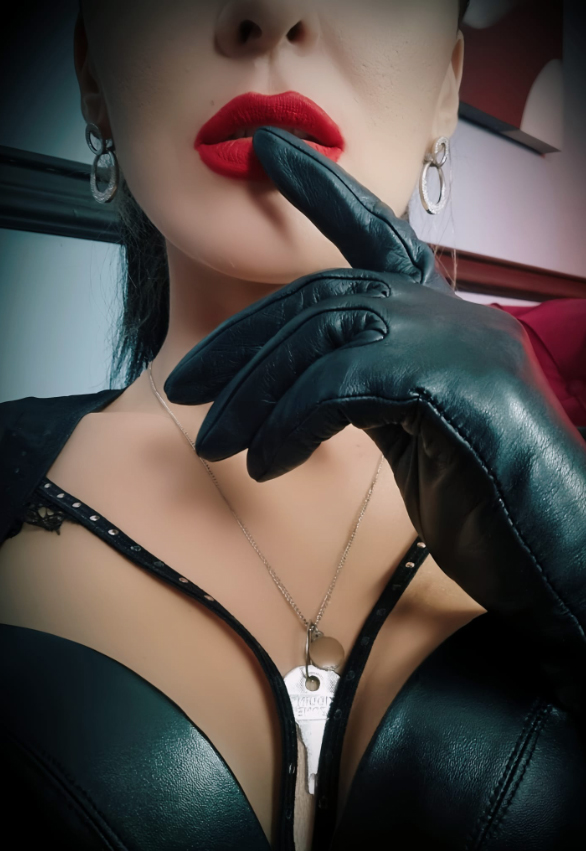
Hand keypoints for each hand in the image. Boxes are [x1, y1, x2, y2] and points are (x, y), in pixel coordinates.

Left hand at [165, 126, 585, 715]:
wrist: (557, 558)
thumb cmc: (487, 504)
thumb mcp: (410, 434)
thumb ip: (364, 391)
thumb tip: (297, 385)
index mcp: (443, 321)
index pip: (377, 237)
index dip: (321, 189)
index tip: (267, 150)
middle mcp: (453, 316)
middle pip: (324, 295)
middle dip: (241, 341)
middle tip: (184, 388)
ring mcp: (459, 343)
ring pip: (325, 334)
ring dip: (253, 393)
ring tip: (214, 442)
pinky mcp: (455, 382)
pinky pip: (344, 382)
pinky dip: (291, 422)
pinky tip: (268, 464)